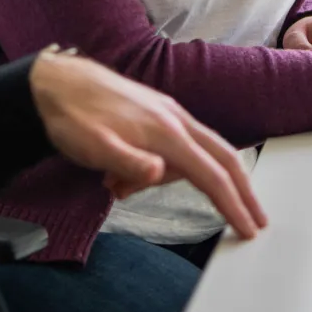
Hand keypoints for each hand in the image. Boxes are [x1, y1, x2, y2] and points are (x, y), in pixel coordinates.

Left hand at [28, 50, 267, 239]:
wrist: (54, 82)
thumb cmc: (72, 116)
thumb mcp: (93, 148)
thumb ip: (129, 163)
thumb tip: (160, 173)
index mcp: (165, 131)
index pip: (210, 174)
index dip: (233, 204)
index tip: (248, 229)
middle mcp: (175, 119)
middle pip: (223, 158)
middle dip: (243, 191)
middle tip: (257, 220)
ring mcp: (168, 113)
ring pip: (197, 153)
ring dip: (178, 180)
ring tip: (118, 186)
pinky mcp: (156, 113)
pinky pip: (179, 145)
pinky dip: (166, 167)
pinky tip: (123, 175)